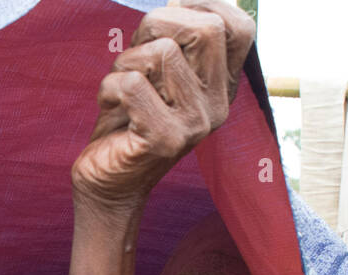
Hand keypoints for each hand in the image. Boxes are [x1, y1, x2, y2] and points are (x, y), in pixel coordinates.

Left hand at [72, 1, 254, 217]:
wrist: (108, 182)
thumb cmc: (127, 121)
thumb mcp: (156, 73)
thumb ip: (173, 40)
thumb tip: (178, 0)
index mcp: (221, 86)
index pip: (239, 27)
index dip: (201, 6)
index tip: (163, 23)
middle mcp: (217, 105)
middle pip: (206, 28)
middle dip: (156, 25)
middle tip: (134, 55)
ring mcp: (195, 124)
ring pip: (163, 52)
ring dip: (125, 62)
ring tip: (120, 89)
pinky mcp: (166, 140)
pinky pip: (133, 83)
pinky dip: (109, 87)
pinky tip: (111, 106)